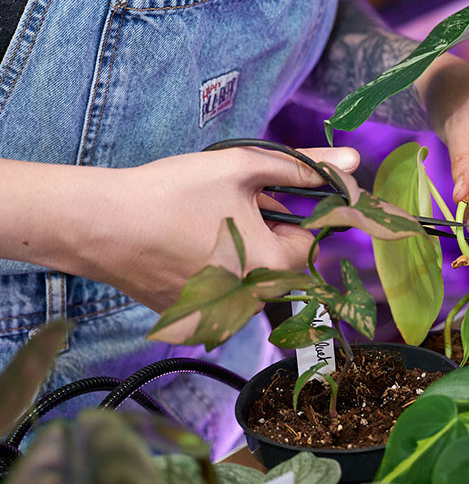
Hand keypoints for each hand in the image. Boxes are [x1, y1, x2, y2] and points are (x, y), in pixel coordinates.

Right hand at [6, 147, 358, 312]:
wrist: (99, 224)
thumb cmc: (173, 194)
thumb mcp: (243, 169)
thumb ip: (304, 167)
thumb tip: (354, 161)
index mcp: (273, 269)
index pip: (310, 241)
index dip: (294, 212)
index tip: (267, 196)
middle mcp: (251, 304)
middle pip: (280, 262)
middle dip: (267, 231)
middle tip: (232, 205)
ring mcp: (219, 318)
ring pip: (251, 277)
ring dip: (243, 251)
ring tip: (205, 224)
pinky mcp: (191, 321)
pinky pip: (221, 294)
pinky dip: (215, 271)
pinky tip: (185, 248)